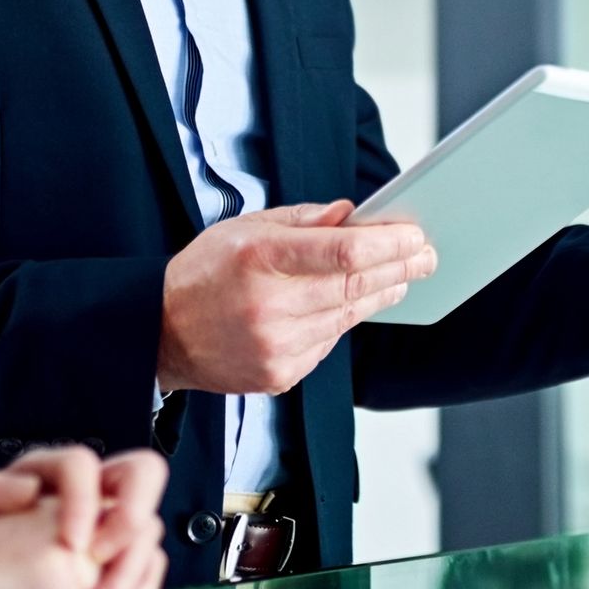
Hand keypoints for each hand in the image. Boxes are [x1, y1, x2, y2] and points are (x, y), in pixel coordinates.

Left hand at [0, 447, 168, 588]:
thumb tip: (31, 492)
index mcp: (47, 469)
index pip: (81, 464)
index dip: (84, 502)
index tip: (71, 547)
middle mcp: (87, 488)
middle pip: (143, 473)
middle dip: (133, 517)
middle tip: (102, 561)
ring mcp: (106, 522)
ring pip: (149, 528)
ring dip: (136, 570)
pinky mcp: (112, 560)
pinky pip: (147, 566)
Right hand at [157, 200, 434, 397]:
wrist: (162, 332)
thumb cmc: (205, 271)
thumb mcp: (244, 227)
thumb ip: (301, 219)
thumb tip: (351, 214)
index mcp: (259, 256)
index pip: (341, 251)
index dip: (387, 244)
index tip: (414, 234)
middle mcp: (269, 303)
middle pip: (354, 285)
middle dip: (399, 268)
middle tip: (427, 255)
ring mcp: (276, 345)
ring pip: (347, 317)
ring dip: (380, 294)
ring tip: (403, 278)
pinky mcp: (280, 374)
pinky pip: (328, 344)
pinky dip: (345, 321)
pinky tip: (356, 304)